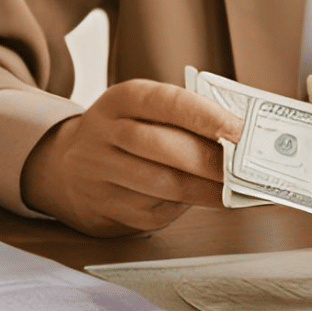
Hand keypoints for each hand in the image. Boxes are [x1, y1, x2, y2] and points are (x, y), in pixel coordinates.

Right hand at [20, 79, 240, 236]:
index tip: (240, 131)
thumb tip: (239, 140)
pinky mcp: (104, 207)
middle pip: (162, 146)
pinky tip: (200, 202)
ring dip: (205, 191)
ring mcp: (99, 172)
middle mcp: (103, 133)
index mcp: (121, 99)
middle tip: (245, 170)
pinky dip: (183, 208)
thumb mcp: (142, 112)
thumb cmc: (126, 136)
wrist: (66, 168)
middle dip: (210, 160)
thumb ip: (183, 119)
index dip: (206, 116)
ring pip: (159, 184)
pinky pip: (151, 211)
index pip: (167, 102)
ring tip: (234, 191)